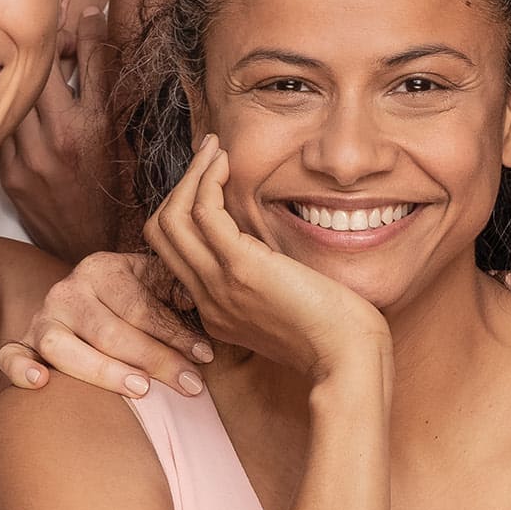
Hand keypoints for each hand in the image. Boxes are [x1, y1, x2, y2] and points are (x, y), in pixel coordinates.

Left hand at [0, 3, 112, 260]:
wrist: (92, 248)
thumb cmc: (118, 193)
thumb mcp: (127, 141)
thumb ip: (115, 96)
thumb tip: (105, 47)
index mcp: (101, 127)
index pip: (92, 59)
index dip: (87, 30)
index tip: (87, 16)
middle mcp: (64, 138)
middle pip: (45, 69)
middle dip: (51, 49)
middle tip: (60, 48)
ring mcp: (31, 158)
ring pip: (18, 97)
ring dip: (29, 82)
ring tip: (41, 82)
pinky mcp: (10, 175)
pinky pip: (5, 130)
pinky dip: (16, 117)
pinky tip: (28, 120)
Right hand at [0, 249, 212, 397]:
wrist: (90, 299)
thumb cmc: (135, 299)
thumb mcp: (156, 283)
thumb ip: (176, 288)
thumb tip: (196, 298)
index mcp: (101, 268)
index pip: (139, 305)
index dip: (175, 332)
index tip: (206, 356)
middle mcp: (67, 291)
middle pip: (108, 330)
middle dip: (155, 359)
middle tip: (190, 384)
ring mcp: (41, 318)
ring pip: (62, 347)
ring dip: (104, 371)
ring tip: (141, 389)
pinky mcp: (21, 343)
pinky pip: (10, 356)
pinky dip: (20, 370)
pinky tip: (42, 383)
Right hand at [145, 136, 386, 382]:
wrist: (347, 360)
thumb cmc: (337, 334)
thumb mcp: (291, 305)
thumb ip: (271, 280)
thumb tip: (276, 248)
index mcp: (216, 308)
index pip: (178, 251)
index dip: (187, 209)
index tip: (212, 179)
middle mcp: (207, 298)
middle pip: (163, 232)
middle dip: (180, 185)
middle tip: (208, 153)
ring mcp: (218, 284)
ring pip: (173, 219)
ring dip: (192, 175)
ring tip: (215, 149)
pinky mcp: (240, 268)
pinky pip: (203, 214)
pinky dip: (208, 180)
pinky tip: (227, 162)